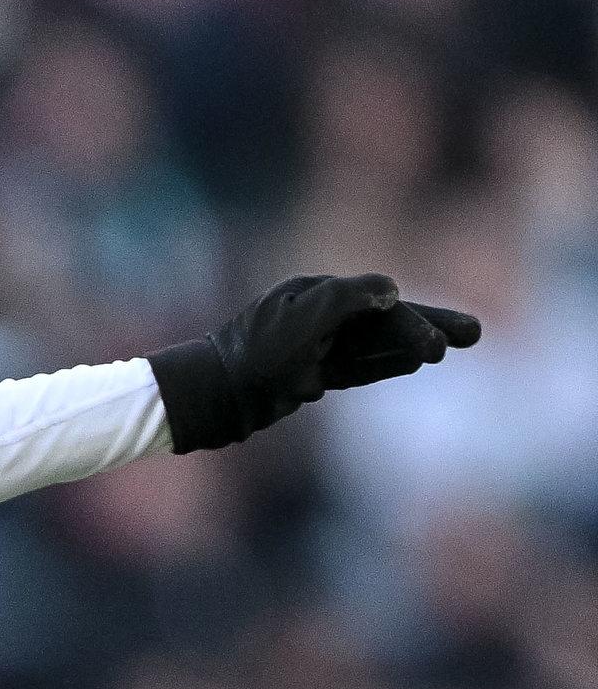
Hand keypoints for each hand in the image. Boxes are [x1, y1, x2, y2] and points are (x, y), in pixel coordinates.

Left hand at [150, 273, 480, 452]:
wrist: (211, 398)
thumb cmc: (254, 359)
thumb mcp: (302, 321)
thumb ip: (347, 299)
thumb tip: (390, 290)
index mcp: (314, 295)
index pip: (377, 304)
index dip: (413, 321)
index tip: (437, 344)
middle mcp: (316, 317)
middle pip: (384, 320)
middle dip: (429, 326)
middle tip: (476, 334)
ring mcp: (312, 347)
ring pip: (374, 344)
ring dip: (412, 345)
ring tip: (449, 346)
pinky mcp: (306, 375)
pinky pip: (355, 366)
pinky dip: (383, 363)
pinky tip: (412, 362)